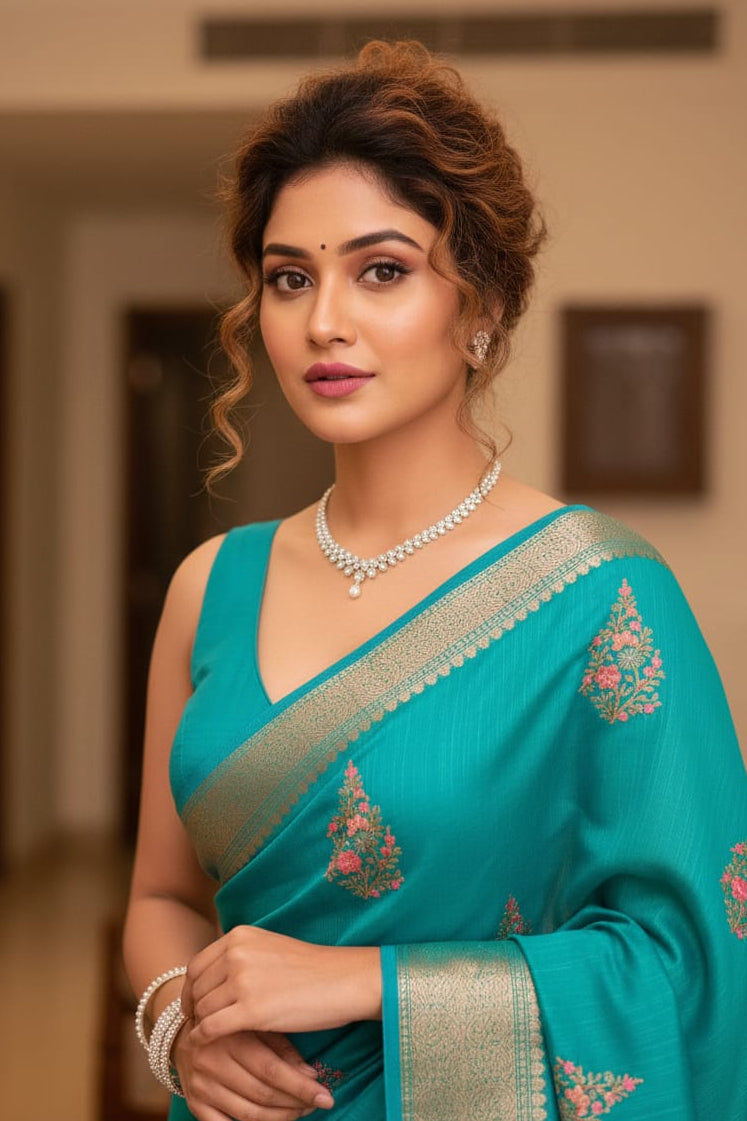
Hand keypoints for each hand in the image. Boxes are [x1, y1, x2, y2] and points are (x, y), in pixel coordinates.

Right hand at [172, 1023, 334, 1120]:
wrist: (189, 1032)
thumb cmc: (235, 1024)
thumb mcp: (257, 1023)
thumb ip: (282, 1047)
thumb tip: (311, 1075)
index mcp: (229, 1035)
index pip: (270, 1070)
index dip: (300, 1086)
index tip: (326, 1096)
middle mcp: (211, 1061)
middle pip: (261, 1093)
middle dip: (294, 1103)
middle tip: (318, 1103)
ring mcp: (200, 1085)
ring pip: (247, 1114)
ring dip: (279, 1118)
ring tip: (300, 1111)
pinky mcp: (194, 1103)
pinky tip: (273, 1120)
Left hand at [182, 925, 380, 1043]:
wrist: (343, 980)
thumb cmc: (311, 969)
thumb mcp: (269, 947)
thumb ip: (240, 956)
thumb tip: (213, 977)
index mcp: (240, 936)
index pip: (197, 965)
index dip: (191, 989)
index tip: (194, 1004)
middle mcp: (236, 953)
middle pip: (197, 988)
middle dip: (196, 1008)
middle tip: (200, 1024)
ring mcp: (243, 981)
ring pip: (203, 1009)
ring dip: (203, 1024)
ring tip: (211, 1035)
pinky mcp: (251, 1010)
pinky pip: (211, 1028)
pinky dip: (204, 1037)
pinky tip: (209, 1044)